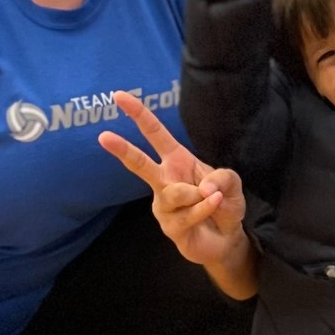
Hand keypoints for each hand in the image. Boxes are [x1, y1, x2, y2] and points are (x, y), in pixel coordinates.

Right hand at [98, 90, 249, 270]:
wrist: (227, 238)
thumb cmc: (224, 203)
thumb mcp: (231, 181)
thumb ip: (221, 177)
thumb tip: (201, 188)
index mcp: (176, 160)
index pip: (154, 133)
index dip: (138, 114)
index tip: (118, 96)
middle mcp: (165, 180)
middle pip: (140, 163)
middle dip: (122, 150)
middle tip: (103, 136)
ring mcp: (164, 205)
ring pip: (174, 193)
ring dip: (198, 194)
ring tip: (215, 198)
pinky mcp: (169, 227)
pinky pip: (188, 213)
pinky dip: (206, 208)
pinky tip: (216, 206)